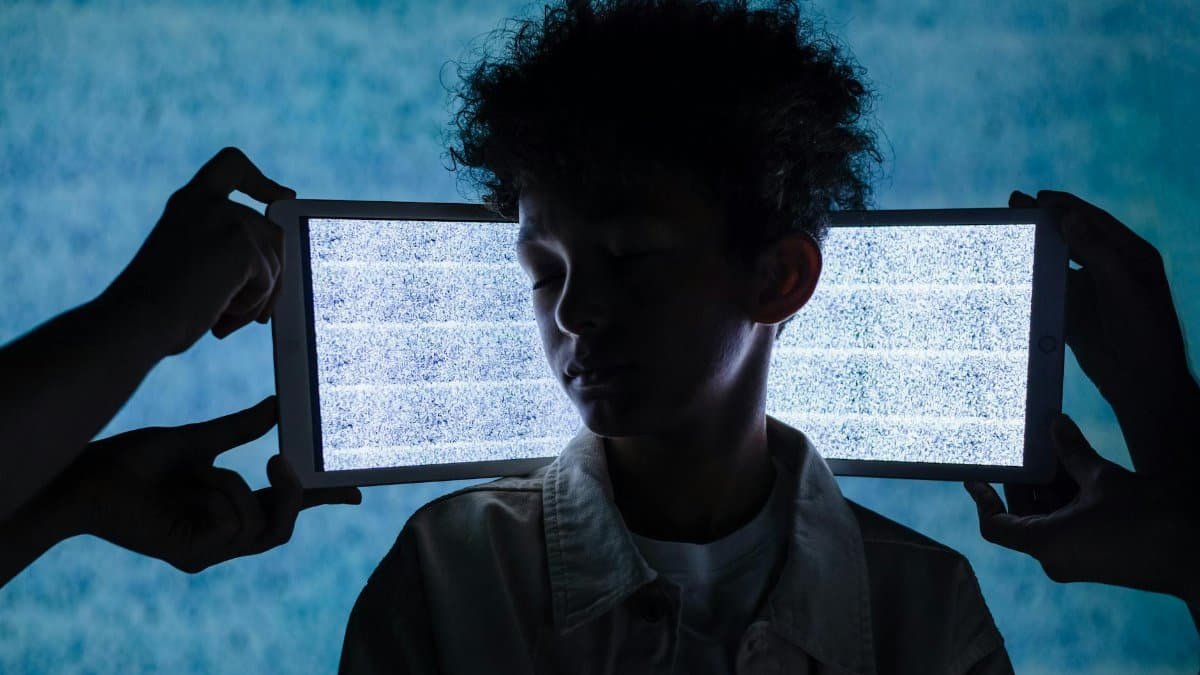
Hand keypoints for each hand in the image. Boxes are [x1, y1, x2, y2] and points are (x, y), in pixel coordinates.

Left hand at [51, 397, 359, 572]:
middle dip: (295, 495)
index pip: (282, 506)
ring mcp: (209, 550)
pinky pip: (237, 527)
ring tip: (200, 476)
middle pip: (283, 526)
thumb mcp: (199, 440)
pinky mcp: (195, 557)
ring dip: (238, 490)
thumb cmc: (134, 460)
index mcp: (226, 506)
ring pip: (262, 525)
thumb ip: (241, 429)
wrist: (88, 477)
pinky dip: (222, 498)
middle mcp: (222, 534)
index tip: (356, 491)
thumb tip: (280, 405)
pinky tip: (191, 491)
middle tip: (280, 461)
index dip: (320, 499)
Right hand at [104, 147, 294, 356]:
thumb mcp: (189, 260)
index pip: (232, 166)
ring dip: (256, 297)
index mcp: (190, 202)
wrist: (135, 320)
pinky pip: (268, 282)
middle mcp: (211, 204)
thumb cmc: (155, 305)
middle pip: (270, 232)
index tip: (282, 196)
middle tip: (250, 312)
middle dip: (268, 276)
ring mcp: (231, 222)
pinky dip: (250, 307)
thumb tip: (273, 265)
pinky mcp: (244, 247)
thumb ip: (223, 248)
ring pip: (273, 262)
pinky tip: (220, 318)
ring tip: (223, 318)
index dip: (261, 181)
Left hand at [965, 414, 1197, 604]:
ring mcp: (1075, 560)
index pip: (994, 526)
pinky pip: (1067, 527)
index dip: (981, 499)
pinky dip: (1066, 501)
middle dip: (1022, 483)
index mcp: (1046, 543)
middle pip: (1021, 517)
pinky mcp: (1095, 558)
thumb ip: (1073, 452)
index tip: (974, 476)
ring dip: (1048, 488)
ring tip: (1052, 449)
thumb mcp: (1104, 478)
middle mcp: (1054, 557)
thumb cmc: (1150, 519)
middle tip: (1023, 447)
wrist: (1198, 557)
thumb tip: (1054, 424)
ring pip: (1047, 520)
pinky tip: (1076, 469)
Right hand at [1010, 189, 1199, 474]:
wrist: (1142, 383)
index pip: (1092, 222)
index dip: (1064, 208)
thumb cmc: (1144, 332)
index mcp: (1130, 255)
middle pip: (1071, 237)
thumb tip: (1069, 217)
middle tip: (1013, 205)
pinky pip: (1049, 290)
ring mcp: (1090, 291)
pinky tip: (1010, 272)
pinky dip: (1031, 280)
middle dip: (1044, 222)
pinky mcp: (1074, 313)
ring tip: (1006, 234)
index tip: (1035, 198)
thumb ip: (1095, 251)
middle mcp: (1109, 268)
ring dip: (1033, 250)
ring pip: (1057, 262)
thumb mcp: (1122, 287)